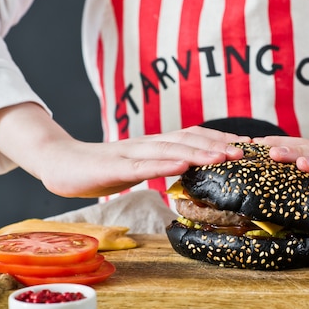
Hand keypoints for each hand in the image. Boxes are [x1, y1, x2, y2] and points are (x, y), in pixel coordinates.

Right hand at [0, 103, 248, 197]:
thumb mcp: (139, 166)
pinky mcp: (115, 167)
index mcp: (156, 145)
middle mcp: (148, 144)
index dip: (220, 139)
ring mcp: (131, 153)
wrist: (60, 163)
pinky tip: (184, 166)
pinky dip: (165, 164)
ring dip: (200, 152)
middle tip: (249, 150)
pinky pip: (142, 165)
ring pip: (170, 150)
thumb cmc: (102, 168)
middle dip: (220, 144)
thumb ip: (162, 165)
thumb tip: (190, 171)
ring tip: (225, 156)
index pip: (193, 137)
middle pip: (188, 140)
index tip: (248, 145)